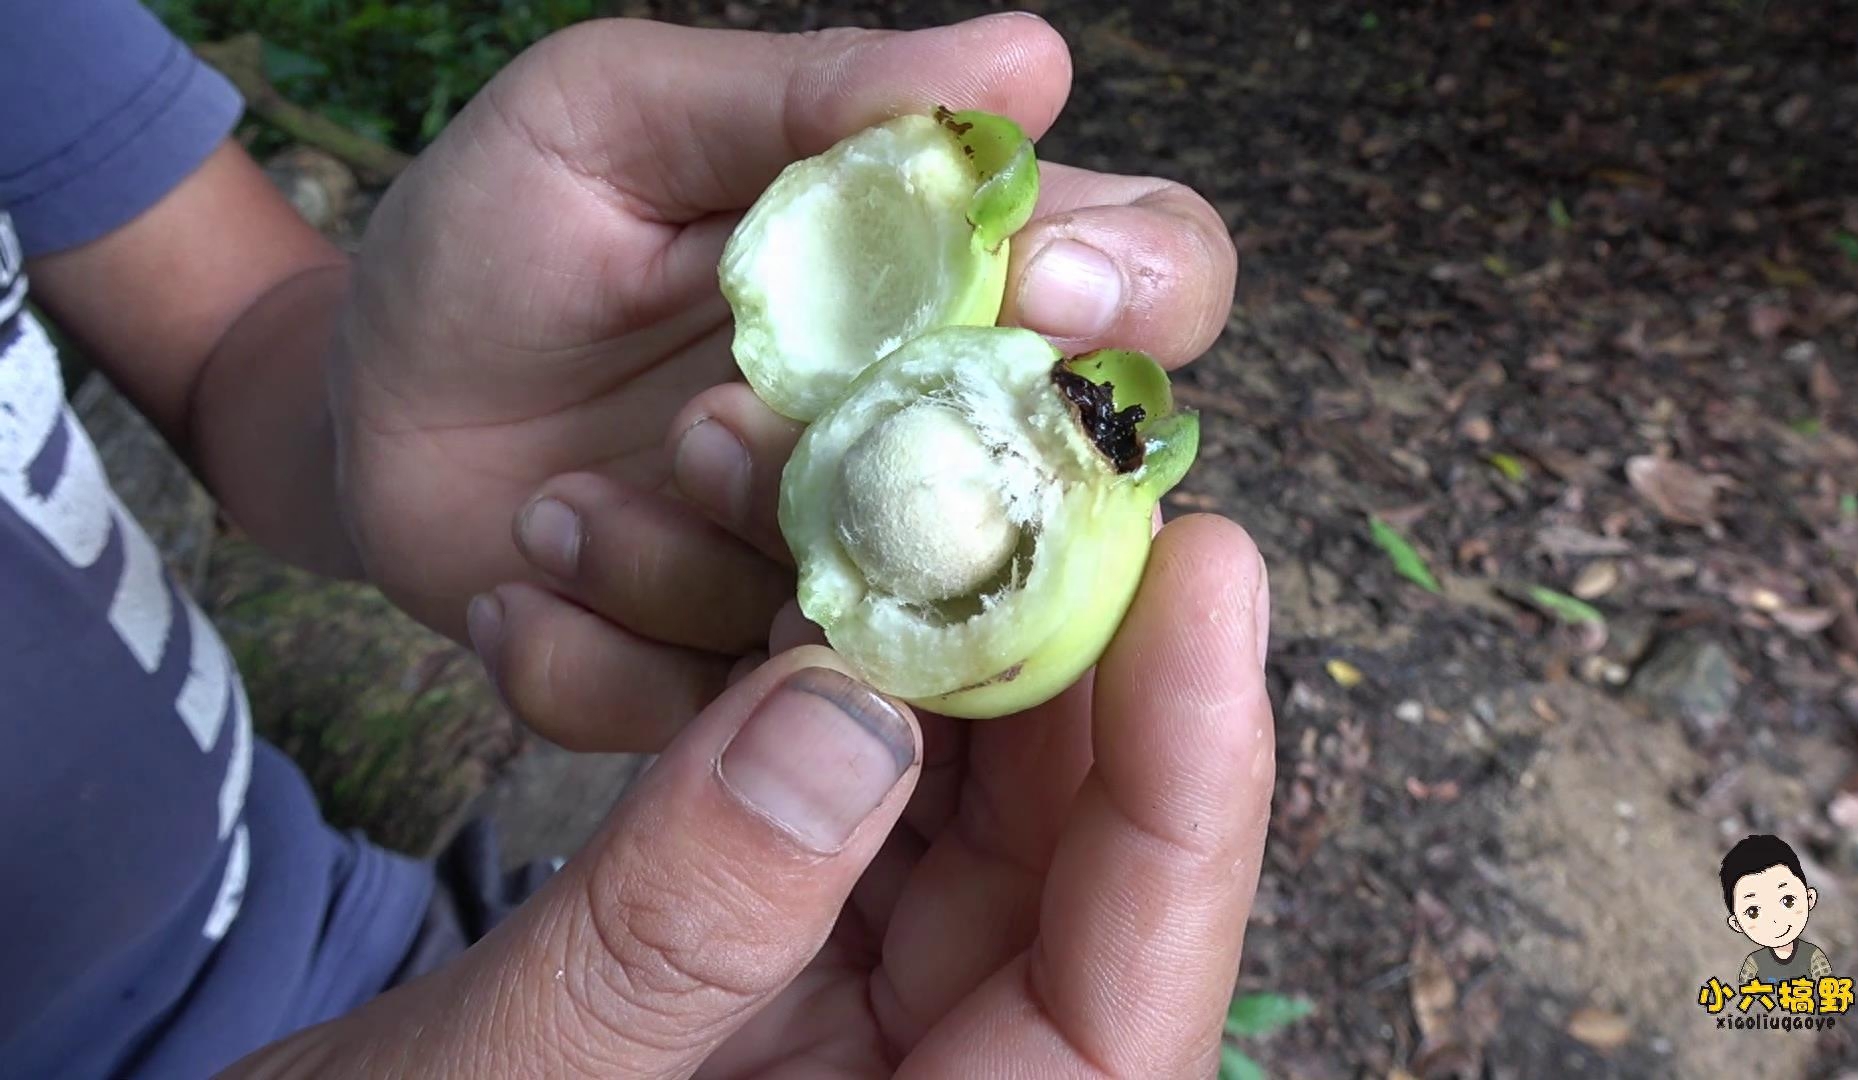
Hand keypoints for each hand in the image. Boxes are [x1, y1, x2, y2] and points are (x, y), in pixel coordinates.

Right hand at [224, 513, 1272, 1078]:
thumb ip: (676, 931)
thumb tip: (844, 712)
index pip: (1130, 988)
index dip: (1190, 774)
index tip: (1204, 568)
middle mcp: (944, 1073)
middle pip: (1063, 846)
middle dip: (1028, 629)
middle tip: (1008, 440)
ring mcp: (871, 1006)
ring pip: (952, 782)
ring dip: (889, 610)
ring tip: (805, 449)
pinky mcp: (787, 941)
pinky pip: (841, 774)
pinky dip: (796, 653)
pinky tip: (750, 532)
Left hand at [330, 13, 1235, 748]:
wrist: (370, 409)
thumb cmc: (499, 237)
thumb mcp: (612, 121)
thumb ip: (803, 97)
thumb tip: (1028, 58)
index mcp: (947, 289)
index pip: (1149, 278)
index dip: (1140, 290)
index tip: (1042, 288)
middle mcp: (934, 446)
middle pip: (1072, 495)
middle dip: (907, 482)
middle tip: (711, 427)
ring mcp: (852, 582)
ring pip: (893, 634)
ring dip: (708, 569)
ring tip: (561, 504)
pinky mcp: (748, 693)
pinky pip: (733, 724)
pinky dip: (606, 661)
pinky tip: (520, 590)